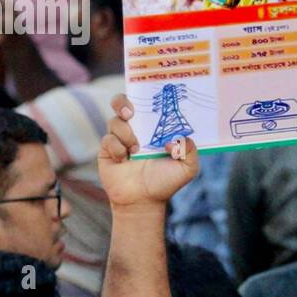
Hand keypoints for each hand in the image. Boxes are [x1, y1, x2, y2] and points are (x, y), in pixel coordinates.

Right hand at [98, 93, 199, 208]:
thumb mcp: (187, 167)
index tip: (148, 96)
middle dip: (122, 102)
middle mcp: (135, 130)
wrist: (143, 202)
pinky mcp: (106, 150)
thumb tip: (178, 137)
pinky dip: (116, 147)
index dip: (143, 95)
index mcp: (153, 129)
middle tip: (130, 113)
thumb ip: (190, 149)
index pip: (146, 104)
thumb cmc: (165, 183)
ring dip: (126, 133)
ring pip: (115, 121)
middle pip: (121, 103)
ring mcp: (119, 139)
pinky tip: (124, 160)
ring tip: (135, 150)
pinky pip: (107, 139)